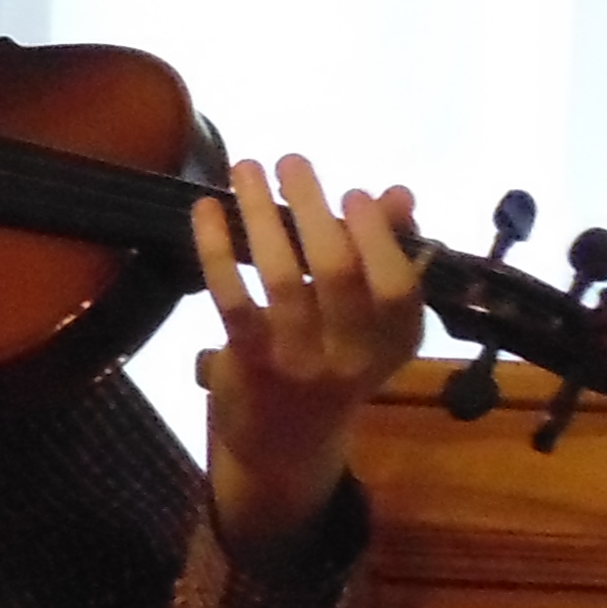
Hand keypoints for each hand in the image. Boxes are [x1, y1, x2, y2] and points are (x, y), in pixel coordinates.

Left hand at [196, 153, 421, 558]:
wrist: (284, 447)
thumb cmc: (332, 364)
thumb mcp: (370, 323)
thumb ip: (386, 256)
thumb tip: (398, 193)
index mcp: (395, 342)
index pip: (401, 287)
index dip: (379, 236)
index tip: (356, 192)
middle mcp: (353, 357)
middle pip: (340, 272)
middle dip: (314, 209)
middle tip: (291, 161)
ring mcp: (300, 363)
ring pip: (283, 279)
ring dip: (262, 216)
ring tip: (246, 169)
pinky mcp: (250, 365)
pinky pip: (232, 299)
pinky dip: (216, 249)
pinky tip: (205, 210)